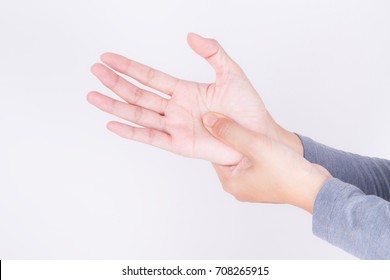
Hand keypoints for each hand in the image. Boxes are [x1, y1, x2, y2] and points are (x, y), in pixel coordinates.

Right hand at [88, 33, 297, 164]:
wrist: (256, 136)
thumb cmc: (247, 109)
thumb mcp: (232, 73)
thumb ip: (213, 53)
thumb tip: (192, 36)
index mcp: (184, 91)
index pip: (150, 76)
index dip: (129, 67)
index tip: (108, 58)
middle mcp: (175, 108)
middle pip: (138, 94)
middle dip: (116, 82)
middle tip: (95, 71)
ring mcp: (175, 127)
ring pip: (139, 114)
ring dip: (115, 105)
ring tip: (94, 96)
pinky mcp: (179, 144)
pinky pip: (151, 138)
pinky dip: (131, 132)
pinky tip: (113, 124)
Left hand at [202, 112, 330, 212]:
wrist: (315, 188)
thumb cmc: (286, 172)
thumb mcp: (254, 145)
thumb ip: (231, 131)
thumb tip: (208, 120)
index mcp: (230, 182)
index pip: (216, 153)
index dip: (220, 135)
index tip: (223, 119)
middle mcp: (239, 187)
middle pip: (229, 155)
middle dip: (234, 138)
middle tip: (238, 120)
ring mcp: (253, 185)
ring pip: (243, 157)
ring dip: (247, 143)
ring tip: (251, 128)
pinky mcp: (266, 181)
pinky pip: (256, 162)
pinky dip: (258, 150)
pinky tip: (264, 140)